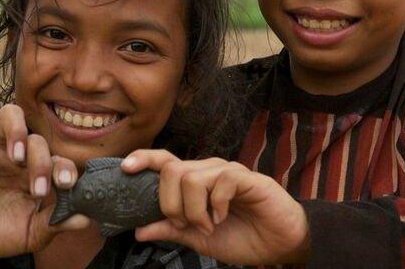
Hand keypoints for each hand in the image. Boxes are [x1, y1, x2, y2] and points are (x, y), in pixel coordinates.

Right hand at [0, 104, 88, 257]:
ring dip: (17, 131)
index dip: (66, 168)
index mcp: (36, 172)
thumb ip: (55, 224)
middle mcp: (16, 155)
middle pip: (36, 139)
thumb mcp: (31, 234)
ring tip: (16, 157)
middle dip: (42, 162)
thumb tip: (85, 219)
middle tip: (38, 189)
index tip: (65, 186)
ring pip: (9, 115)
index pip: (57, 158)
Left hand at [122, 150, 309, 265]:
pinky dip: (216, 205)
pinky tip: (223, 217)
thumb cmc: (242, 237)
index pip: (164, 161)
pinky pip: (220, 181)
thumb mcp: (198, 238)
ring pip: (192, 177)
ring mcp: (227, 171)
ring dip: (194, 210)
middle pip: (171, 170)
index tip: (125, 168)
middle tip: (187, 224)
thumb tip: (138, 230)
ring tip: (209, 225)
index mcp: (194, 181)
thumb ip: (170, 230)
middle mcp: (208, 171)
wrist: (279, 245)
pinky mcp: (246, 177)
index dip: (144, 159)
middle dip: (170, 203)